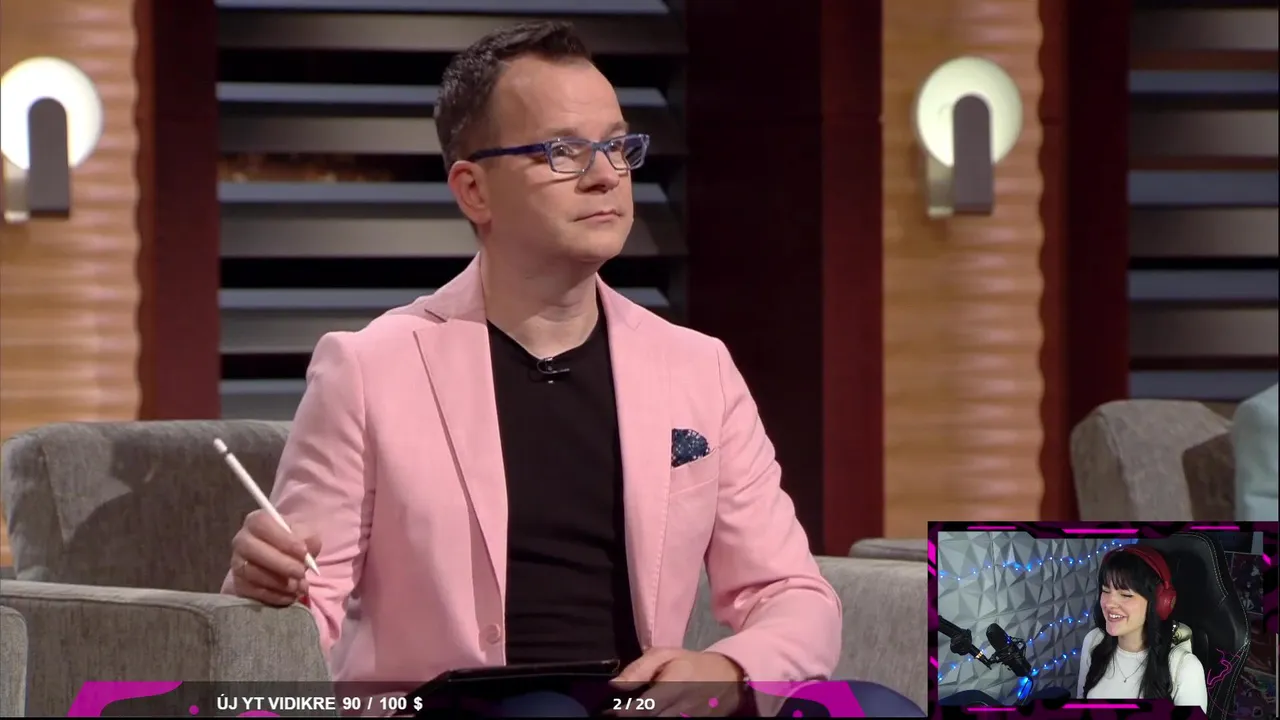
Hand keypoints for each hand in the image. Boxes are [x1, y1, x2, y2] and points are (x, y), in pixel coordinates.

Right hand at [229, 509, 320, 606]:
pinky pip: (252, 592)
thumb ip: (308, 538)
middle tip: (301, 572)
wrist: (281, 560)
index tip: (303, 552)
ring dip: (278, 582)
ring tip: (299, 586)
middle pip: (252, 549)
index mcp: (256, 521)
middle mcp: (242, 540)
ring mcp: (237, 563)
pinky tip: (290, 596)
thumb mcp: (304, 534)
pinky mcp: (239, 584)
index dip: (282, 539)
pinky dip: (274, 596)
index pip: (262, 524)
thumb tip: (306, 551)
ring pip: (251, 573)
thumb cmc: (292, 541)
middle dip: (280, 563)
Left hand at [611, 649, 745, 716]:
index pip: (644, 706)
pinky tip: (655, 714)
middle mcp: (682, 707)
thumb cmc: (691, 664)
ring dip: (644, 719)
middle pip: (650, 719)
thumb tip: (615, 684)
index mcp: (673, 686)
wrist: (730, 677)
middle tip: (618, 715)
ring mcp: (691, 719)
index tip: (609, 713)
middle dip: (632, 718)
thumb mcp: (665, 655)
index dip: (624, 713)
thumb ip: (639, 669)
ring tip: (632, 713)